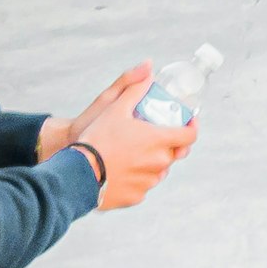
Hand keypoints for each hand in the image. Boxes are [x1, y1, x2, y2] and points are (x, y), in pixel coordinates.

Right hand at [47, 66, 193, 209]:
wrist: (76, 174)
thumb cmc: (97, 138)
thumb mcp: (115, 107)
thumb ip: (134, 87)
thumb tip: (149, 69)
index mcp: (159, 141)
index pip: (190, 136)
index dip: (191, 128)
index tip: (186, 123)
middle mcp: (158, 164)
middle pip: (173, 154)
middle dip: (167, 144)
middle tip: (152, 137)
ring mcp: (147, 183)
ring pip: (158, 172)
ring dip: (152, 163)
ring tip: (133, 154)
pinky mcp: (135, 198)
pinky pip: (142, 187)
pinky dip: (136, 179)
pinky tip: (122, 171)